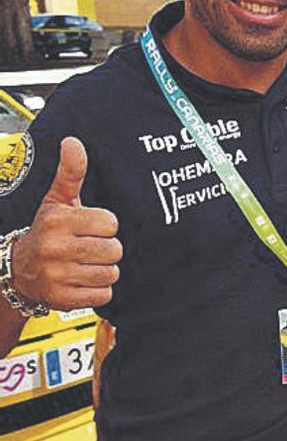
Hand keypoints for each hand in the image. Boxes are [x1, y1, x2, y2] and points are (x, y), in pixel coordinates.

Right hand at [11, 137, 120, 308]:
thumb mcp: (58, 200)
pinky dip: (98, 290)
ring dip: (104, 270)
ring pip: (110, 273)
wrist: (18, 270)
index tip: (91, 228)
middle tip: (89, 247)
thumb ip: (71, 172)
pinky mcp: (62, 299)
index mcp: (58, 221)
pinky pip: (103, 295)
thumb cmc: (48, 230)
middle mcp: (54, 248)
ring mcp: (56, 275)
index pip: (111, 224)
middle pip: (113, 250)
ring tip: (85, 264)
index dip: (105, 226)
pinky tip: (82, 280)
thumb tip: (73, 141)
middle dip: (107, 249)